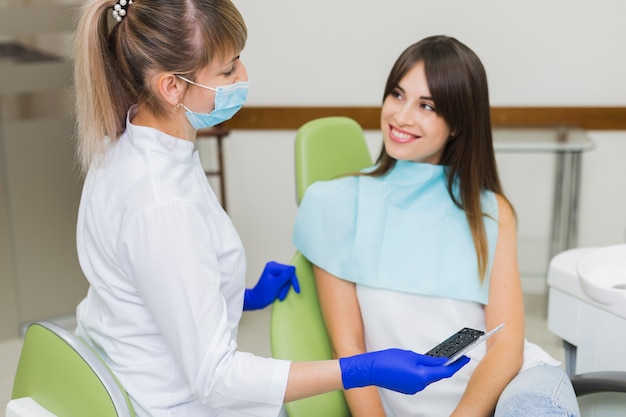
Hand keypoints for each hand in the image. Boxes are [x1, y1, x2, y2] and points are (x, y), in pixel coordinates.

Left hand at [243, 261, 299, 310]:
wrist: (257, 301)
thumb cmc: (263, 293)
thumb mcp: (275, 285)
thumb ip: (285, 276)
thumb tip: (293, 268)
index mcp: (273, 266)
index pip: (289, 270)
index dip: (293, 280)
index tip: (296, 289)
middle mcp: (275, 267)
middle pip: (289, 276)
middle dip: (286, 287)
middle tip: (281, 294)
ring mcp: (276, 273)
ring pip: (288, 281)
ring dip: (285, 290)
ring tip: (279, 295)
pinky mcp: (277, 278)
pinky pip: (285, 283)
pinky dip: (284, 290)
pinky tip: (279, 294)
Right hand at [340, 348, 469, 394]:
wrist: (372, 369)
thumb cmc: (388, 360)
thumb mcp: (411, 355)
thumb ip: (429, 360)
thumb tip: (441, 361)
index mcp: (422, 376)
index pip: (445, 372)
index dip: (457, 365)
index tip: (465, 358)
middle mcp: (420, 386)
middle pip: (437, 375)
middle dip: (444, 366)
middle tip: (452, 356)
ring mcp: (413, 388)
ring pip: (428, 378)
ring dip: (432, 369)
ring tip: (433, 358)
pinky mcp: (408, 388)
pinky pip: (420, 380)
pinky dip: (422, 373)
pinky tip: (419, 365)